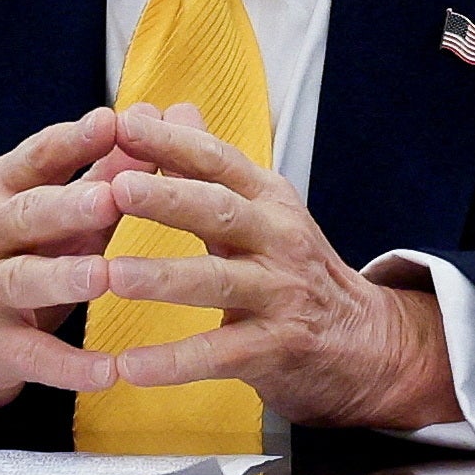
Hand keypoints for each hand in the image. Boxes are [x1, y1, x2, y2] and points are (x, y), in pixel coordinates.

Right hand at [0, 107, 126, 409]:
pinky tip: (109, 372)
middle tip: (111, 197)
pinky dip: (71, 366)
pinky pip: (34, 356)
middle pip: (26, 215)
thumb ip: (108, 167)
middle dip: (68, 205)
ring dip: (65, 277)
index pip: (36, 157)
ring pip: (24, 280)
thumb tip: (158, 112)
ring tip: (103, 274)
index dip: (72, 140)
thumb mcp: (60, 208)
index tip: (111, 121)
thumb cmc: (27, 251)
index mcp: (3, 190)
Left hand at [102, 104, 460, 429]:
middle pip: (221, 212)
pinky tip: (128, 367)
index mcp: (268, 199)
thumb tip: (172, 107)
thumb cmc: (294, 268)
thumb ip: (210, 167)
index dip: (172, 141)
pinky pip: (219, 354)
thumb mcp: (261, 210)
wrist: (364, 341)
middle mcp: (278, 238)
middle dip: (168, 198)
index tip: (122, 122)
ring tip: (111, 275)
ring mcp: (281, 293)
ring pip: (218, 282)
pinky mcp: (276, 348)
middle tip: (116, 188)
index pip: (218, 160)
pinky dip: (173, 363)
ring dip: (163, 279)